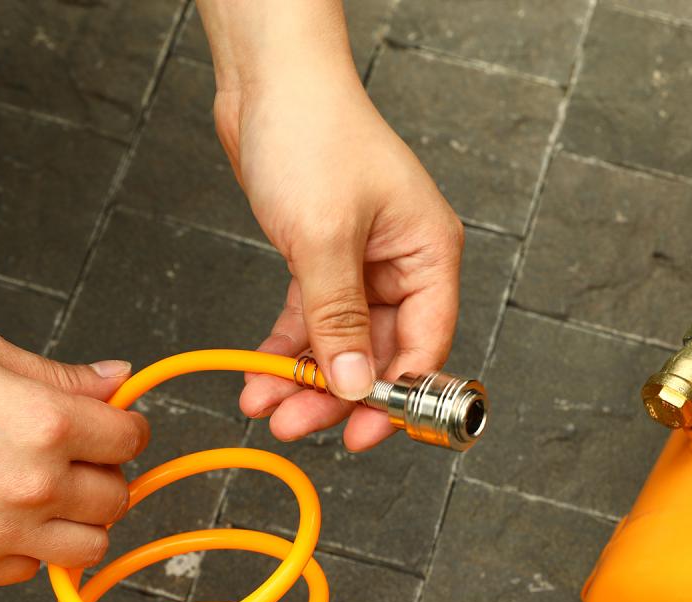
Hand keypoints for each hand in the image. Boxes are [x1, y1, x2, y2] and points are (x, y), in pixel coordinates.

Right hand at [0, 332, 149, 584]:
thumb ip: (61, 377)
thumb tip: (117, 379)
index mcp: (45, 424)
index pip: (131, 439)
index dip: (124, 428)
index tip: (112, 426)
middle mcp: (33, 484)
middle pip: (118, 496)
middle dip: (103, 474)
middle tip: (74, 458)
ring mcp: (3, 531)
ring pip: (90, 545)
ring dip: (78, 521)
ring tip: (46, 494)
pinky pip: (33, 569)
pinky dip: (27, 548)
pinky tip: (0, 516)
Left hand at [200, 1, 463, 450]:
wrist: (267, 80)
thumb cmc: (312, 130)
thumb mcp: (325, 236)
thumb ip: (341, 319)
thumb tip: (357, 386)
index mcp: (429, 255)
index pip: (427, 345)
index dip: (397, 396)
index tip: (363, 432)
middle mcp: (403, 267)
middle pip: (380, 354)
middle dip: (336, 393)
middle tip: (297, 423)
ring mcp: (363, 269)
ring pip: (342, 346)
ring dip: (305, 380)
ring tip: (269, 405)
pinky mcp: (325, 265)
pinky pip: (312, 324)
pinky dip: (287, 350)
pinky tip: (262, 375)